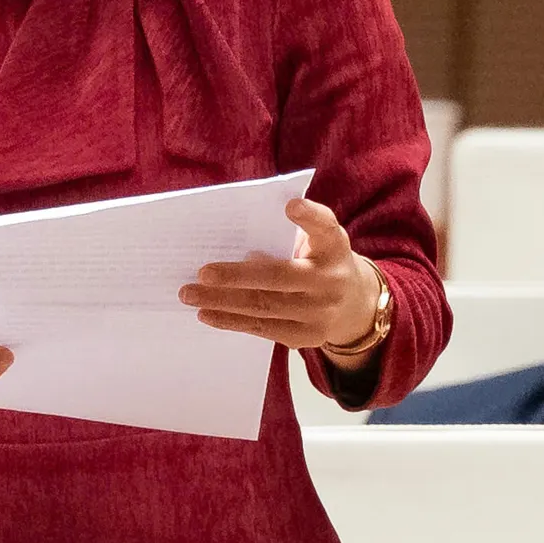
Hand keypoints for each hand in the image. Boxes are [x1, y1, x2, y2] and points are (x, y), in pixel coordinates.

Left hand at [179, 198, 380, 351]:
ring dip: (222, 301)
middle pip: (279, 277)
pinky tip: (207, 314)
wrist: (353, 303)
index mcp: (334, 246)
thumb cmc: (319, 259)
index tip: (290, 206)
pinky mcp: (306, 337)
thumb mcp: (317, 239)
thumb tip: (231, 236)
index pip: (325, 227)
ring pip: (265, 307)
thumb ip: (287, 232)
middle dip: (237, 276)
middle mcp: (331, 280)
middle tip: (202, 272)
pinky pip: (263, 328)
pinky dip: (231, 321)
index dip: (309, 216)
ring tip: (190, 294)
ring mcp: (320, 313)